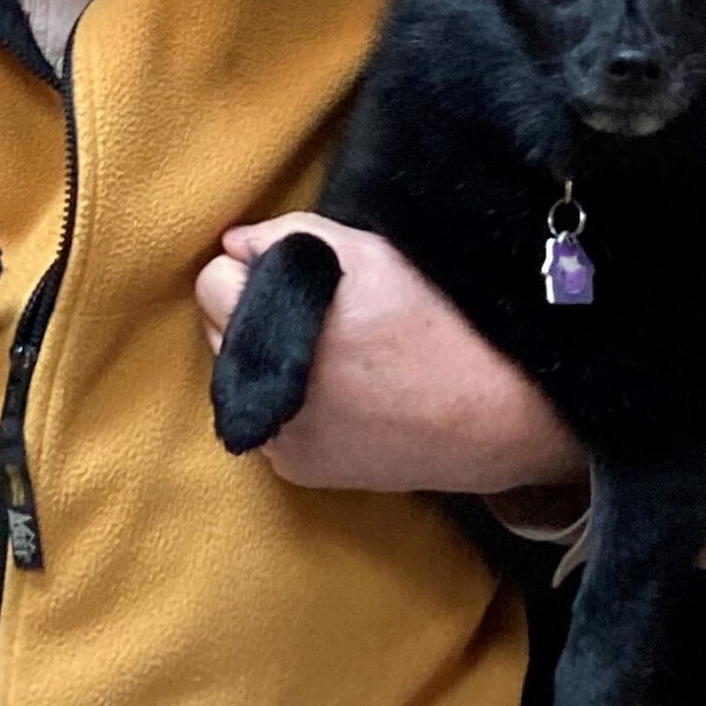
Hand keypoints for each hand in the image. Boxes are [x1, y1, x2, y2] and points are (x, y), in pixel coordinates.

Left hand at [194, 216, 584, 493]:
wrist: (492, 411)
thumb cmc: (436, 318)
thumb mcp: (367, 252)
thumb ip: (287, 235)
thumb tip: (234, 245)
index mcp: (278, 322)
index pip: (213, 282)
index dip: (252, 268)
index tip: (288, 272)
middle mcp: (266, 384)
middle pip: (217, 330)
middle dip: (250, 312)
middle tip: (313, 310)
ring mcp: (278, 435)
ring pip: (237, 376)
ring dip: (262, 357)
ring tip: (327, 351)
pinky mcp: (296, 469)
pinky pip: (266, 420)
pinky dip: (285, 402)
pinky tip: (335, 392)